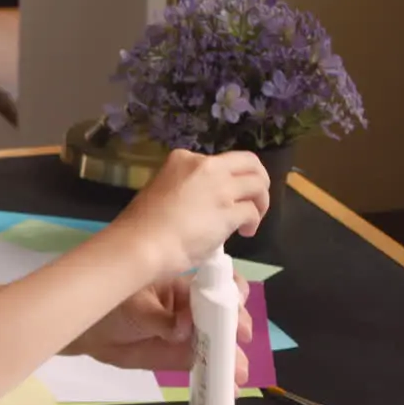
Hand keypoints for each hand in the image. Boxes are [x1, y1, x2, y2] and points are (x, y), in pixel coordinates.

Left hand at [69, 273, 252, 387]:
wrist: (91, 333)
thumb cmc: (112, 307)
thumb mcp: (137, 307)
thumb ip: (162, 318)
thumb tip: (184, 329)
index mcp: (184, 287)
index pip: (217, 286)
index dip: (232, 296)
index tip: (235, 308)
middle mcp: (193, 310)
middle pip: (224, 316)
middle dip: (235, 328)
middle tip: (237, 341)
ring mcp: (190, 335)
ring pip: (219, 344)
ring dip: (231, 358)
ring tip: (235, 374)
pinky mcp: (182, 357)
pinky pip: (204, 365)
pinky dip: (218, 377)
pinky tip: (228, 390)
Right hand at [112, 149, 270, 279]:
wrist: (142, 245)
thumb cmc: (142, 224)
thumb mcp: (160, 191)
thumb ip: (184, 189)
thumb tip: (200, 204)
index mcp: (183, 159)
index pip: (218, 161)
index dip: (226, 178)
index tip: (223, 195)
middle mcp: (205, 166)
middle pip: (249, 163)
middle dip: (258, 179)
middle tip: (254, 199)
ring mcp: (220, 187)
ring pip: (258, 184)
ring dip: (261, 202)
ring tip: (251, 220)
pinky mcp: (230, 211)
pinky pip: (252, 211)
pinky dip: (253, 222)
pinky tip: (245, 233)